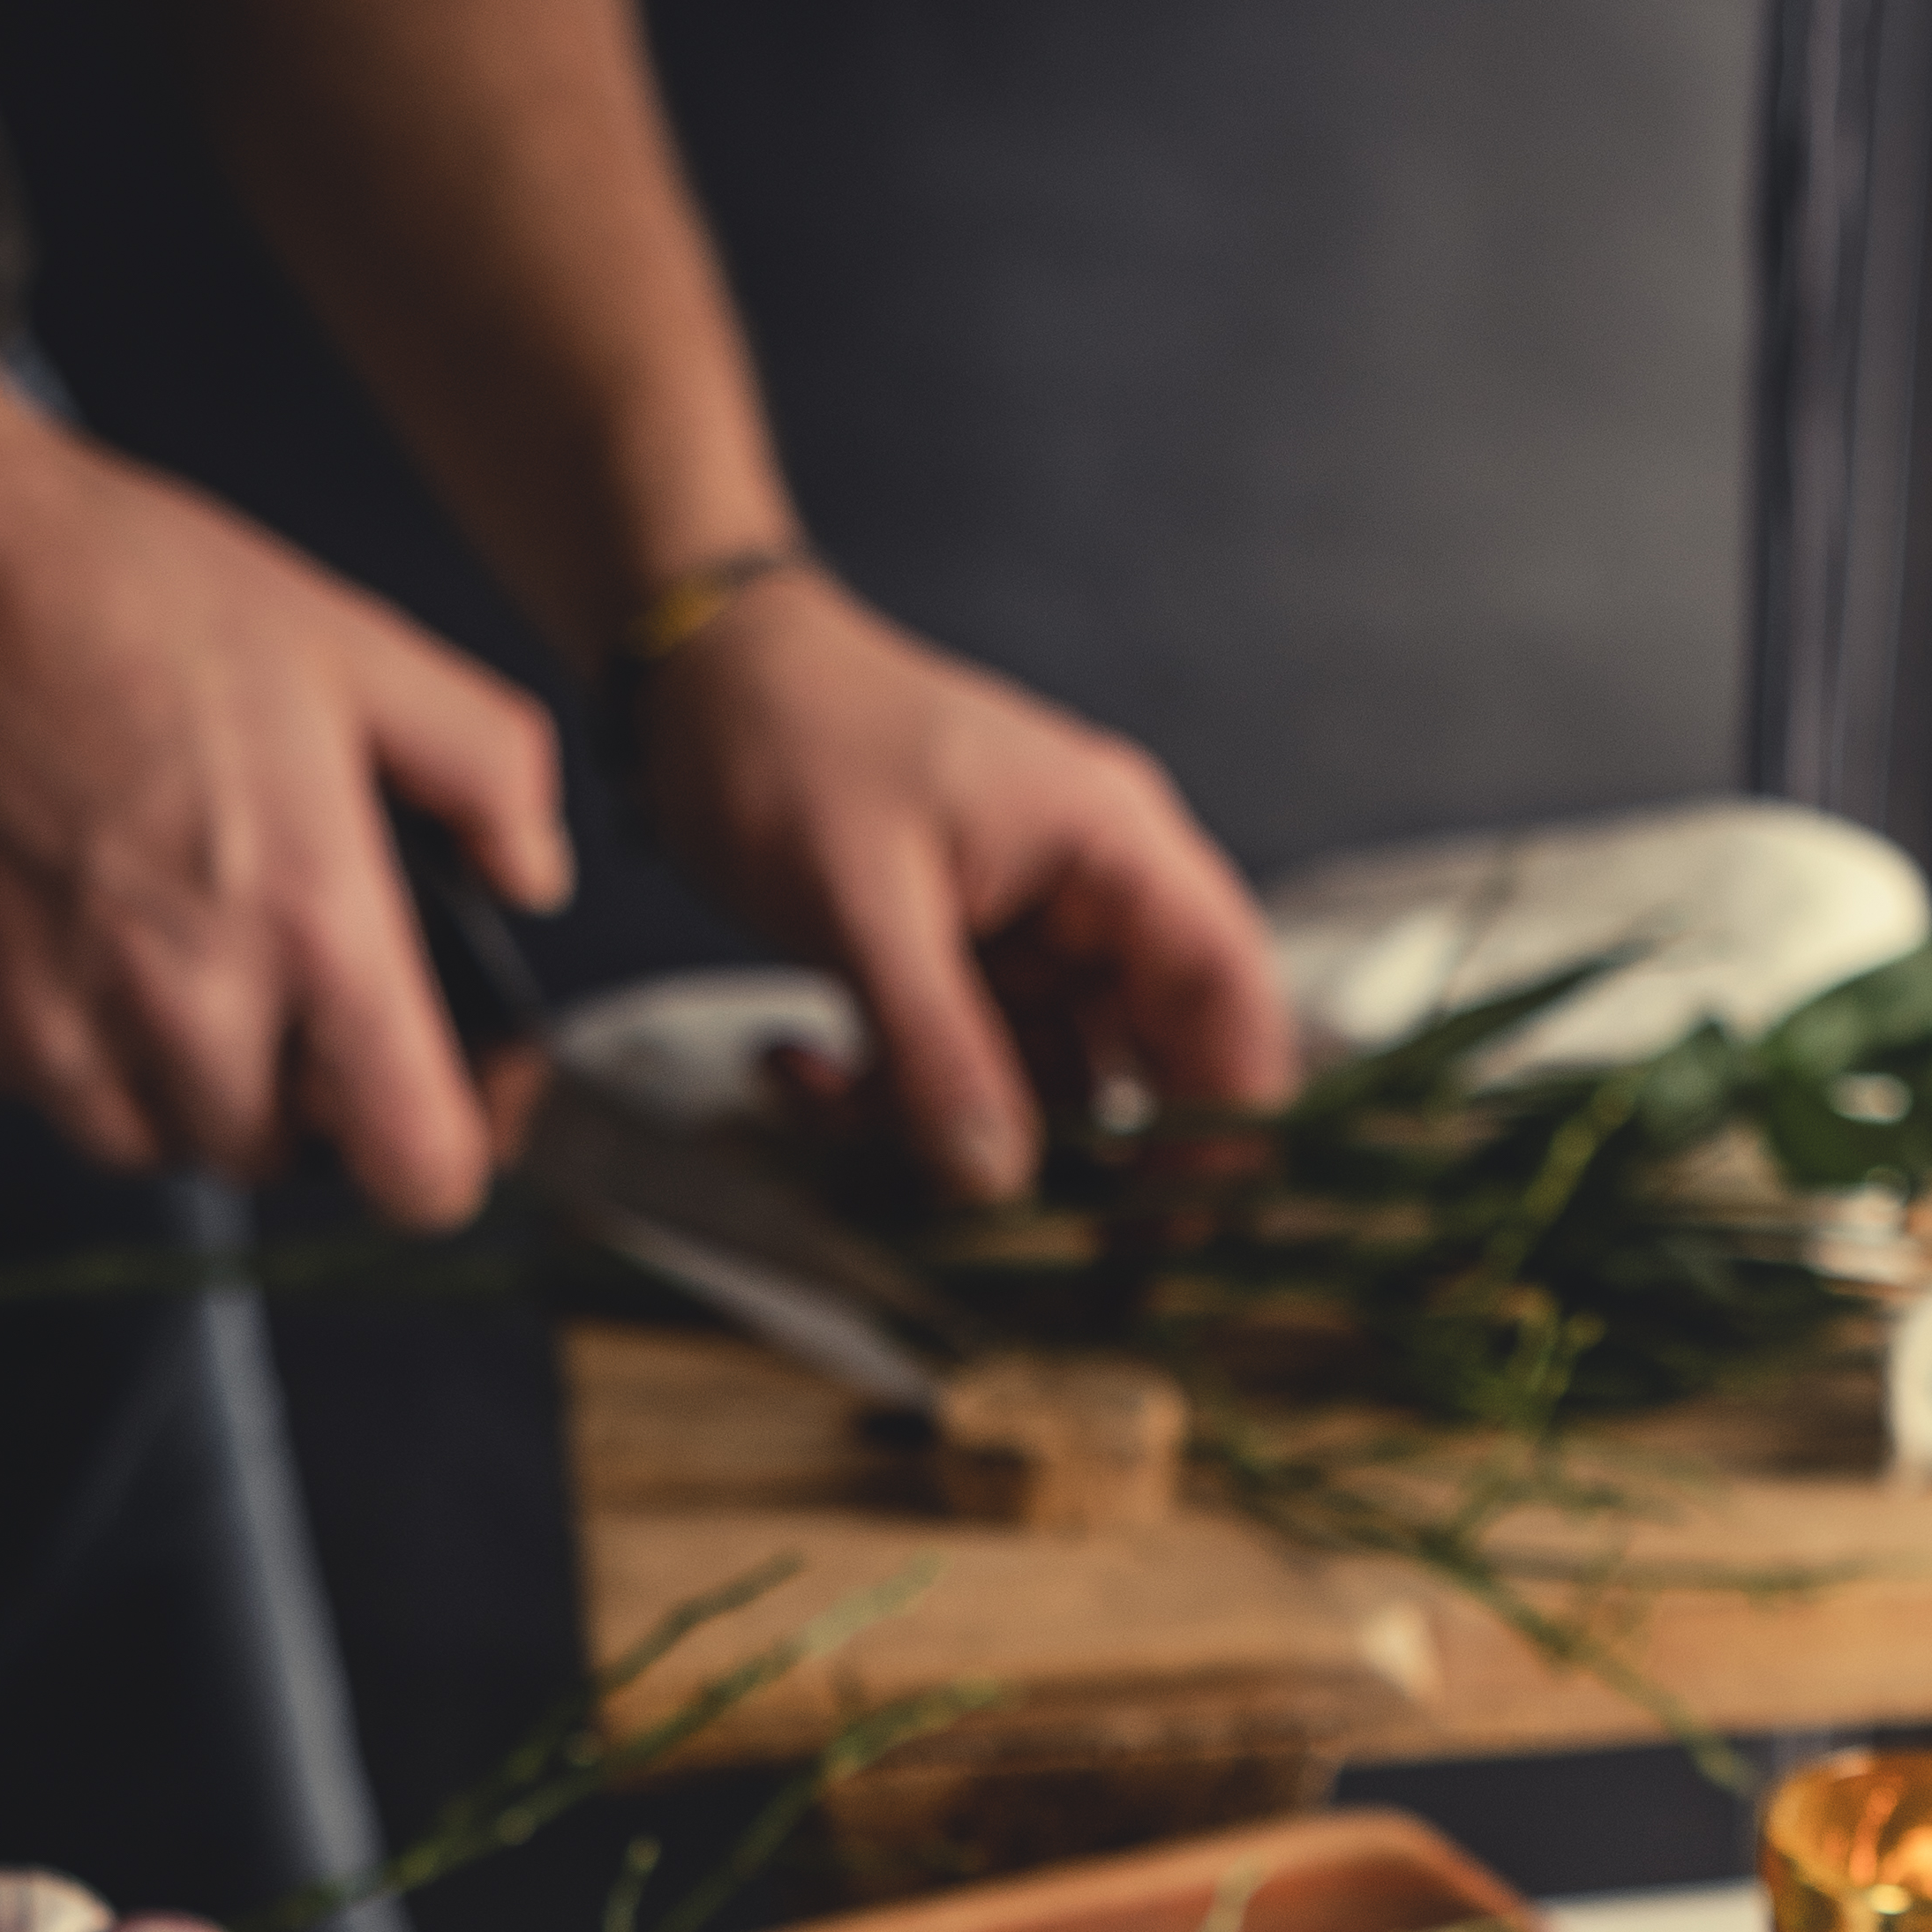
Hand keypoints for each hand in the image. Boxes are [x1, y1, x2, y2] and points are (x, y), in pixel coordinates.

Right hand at [0, 413, 568, 1224]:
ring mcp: (51, 1025)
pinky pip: (35, 1089)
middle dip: (282, 1091)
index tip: (420, 1112)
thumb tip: (530, 876)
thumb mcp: (355, 647)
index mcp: (308, 925)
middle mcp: (181, 1002)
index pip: (413, 1166)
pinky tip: (58, 922)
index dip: (435, 1154)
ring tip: (153, 942)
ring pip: (148, 1140)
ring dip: (168, 1079)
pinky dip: (59, 1040)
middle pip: (270, 1156)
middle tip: (257, 975)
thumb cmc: (120, 589)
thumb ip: (486, 771)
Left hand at [638, 574, 1294, 1198]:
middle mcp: (1096, 898)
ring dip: (955, 1134)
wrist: (698, 675)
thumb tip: (993, 1188)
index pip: (1228, 993)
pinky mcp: (968, 971)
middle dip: (1090, 1163)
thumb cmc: (791, 737)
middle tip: (1035, 1256)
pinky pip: (969, 1074)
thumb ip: (933, 1045)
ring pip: (1048, 1088)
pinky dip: (893, 1103)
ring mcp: (1034, 939)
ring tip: (838, 1120)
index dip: (1233, 1114)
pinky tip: (797, 1071)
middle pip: (1157, 1061)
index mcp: (1112, 847)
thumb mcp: (857, 898)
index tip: (1189, 1223)